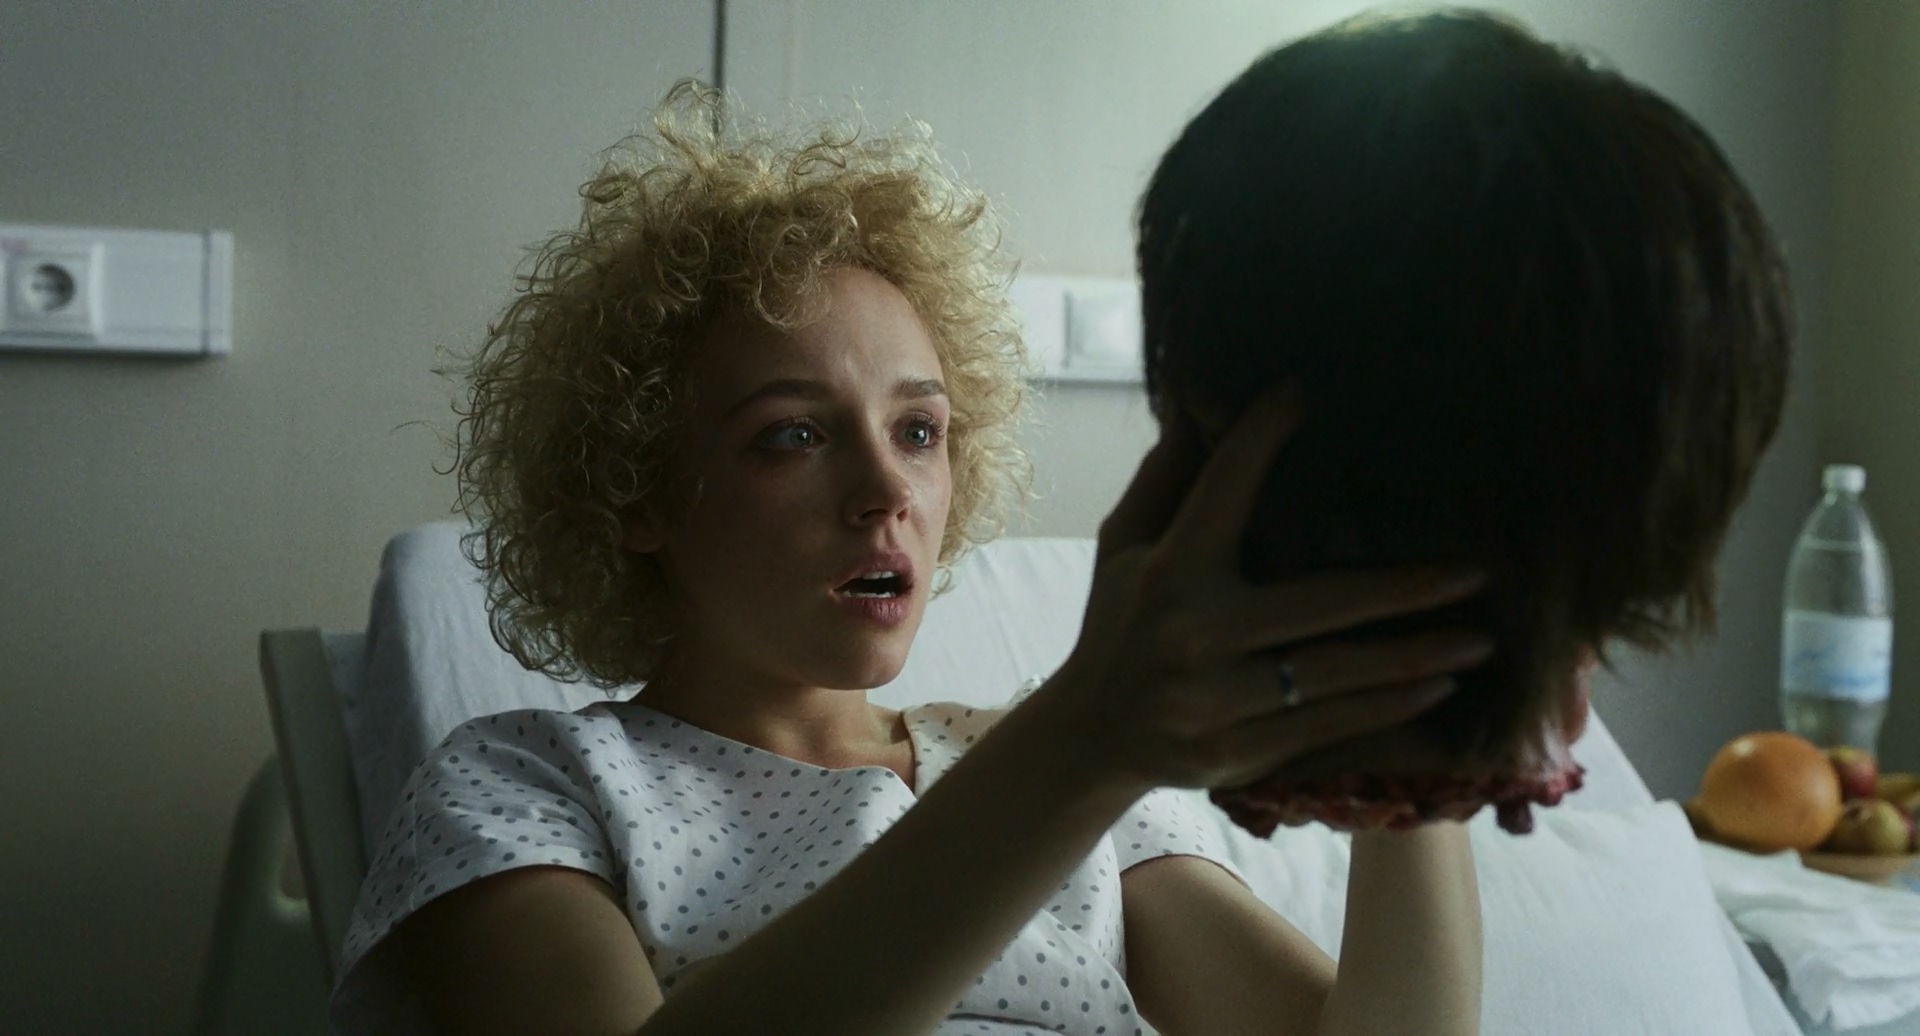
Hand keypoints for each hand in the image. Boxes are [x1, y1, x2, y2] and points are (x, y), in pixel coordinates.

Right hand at [1027, 384, 1495, 794]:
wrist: (1089, 737)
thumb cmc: (1118, 623)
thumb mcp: (1123, 546)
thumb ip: (1165, 479)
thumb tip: (1200, 402)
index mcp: (1167, 573)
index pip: (1221, 492)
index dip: (1261, 438)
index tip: (1305, 393)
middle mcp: (1191, 636)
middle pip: (1320, 605)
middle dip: (1405, 590)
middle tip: (1476, 572)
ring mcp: (1214, 702)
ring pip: (1337, 676)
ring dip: (1416, 657)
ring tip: (1478, 640)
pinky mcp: (1236, 754)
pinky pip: (1329, 727)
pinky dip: (1388, 707)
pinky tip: (1437, 687)